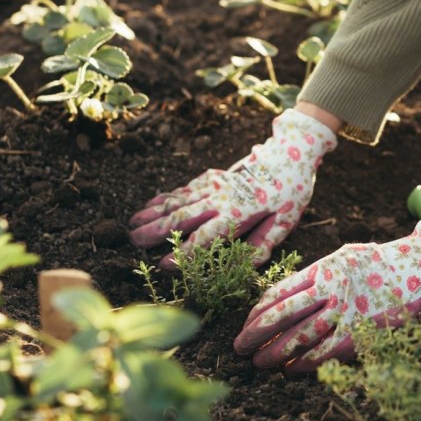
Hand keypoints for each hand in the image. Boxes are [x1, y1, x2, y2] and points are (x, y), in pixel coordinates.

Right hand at [129, 108, 337, 266]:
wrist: (288, 153)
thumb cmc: (289, 192)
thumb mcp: (285, 221)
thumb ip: (264, 244)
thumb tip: (246, 266)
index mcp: (238, 213)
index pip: (206, 237)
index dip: (184, 253)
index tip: (164, 265)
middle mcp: (220, 198)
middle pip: (182, 216)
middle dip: (155, 231)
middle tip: (133, 242)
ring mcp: (213, 185)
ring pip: (176, 201)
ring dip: (152, 213)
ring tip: (131, 225)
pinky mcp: (210, 177)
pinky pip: (182, 189)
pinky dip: (163, 198)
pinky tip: (148, 205)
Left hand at [233, 221, 420, 372]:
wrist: (419, 270)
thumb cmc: (377, 263)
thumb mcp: (342, 259)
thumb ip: (314, 276)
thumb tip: (284, 296)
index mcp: (322, 270)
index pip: (279, 294)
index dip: (258, 313)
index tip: (245, 324)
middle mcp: (329, 291)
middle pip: (282, 316)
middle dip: (256, 334)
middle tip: (239, 347)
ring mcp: (344, 314)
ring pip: (299, 337)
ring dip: (275, 353)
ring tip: (259, 362)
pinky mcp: (359, 333)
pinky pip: (325, 353)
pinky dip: (304, 363)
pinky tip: (290, 369)